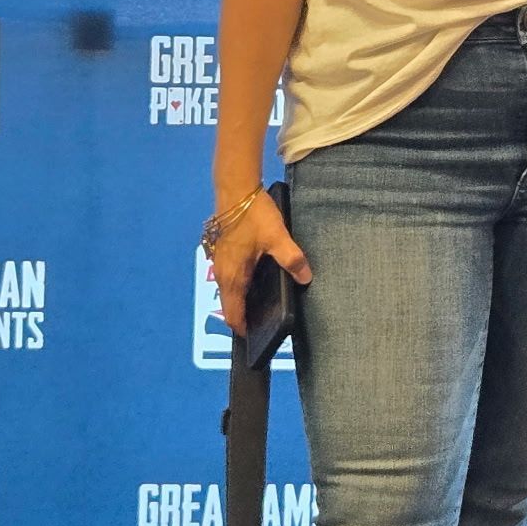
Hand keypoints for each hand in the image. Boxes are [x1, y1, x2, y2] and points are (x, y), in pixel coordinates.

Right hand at [211, 191, 311, 337]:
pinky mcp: (223, 252)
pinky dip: (241, 285)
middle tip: (267, 322)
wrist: (235, 188)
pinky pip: (231, 277)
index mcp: (232, 277)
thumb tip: (306, 278)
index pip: (233, 315)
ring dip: (243, 300)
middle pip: (231, 305)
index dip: (244, 329)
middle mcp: (222, 274)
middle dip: (246, 316)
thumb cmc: (253, 216)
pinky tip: (258, 279)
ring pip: (230, 290)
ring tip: (265, 303)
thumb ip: (291, 258)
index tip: (259, 337)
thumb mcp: (277, 237)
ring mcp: (220, 262)